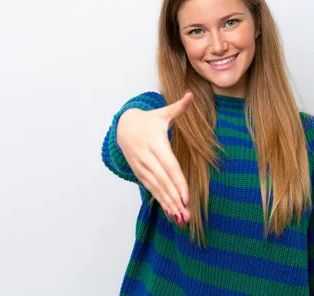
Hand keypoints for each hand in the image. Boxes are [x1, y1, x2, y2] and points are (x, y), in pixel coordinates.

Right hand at [116, 90, 192, 225]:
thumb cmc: (147, 121)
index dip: (178, 183)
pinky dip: (161, 200)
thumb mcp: (162, 113)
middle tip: (186, 214)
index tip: (187, 197)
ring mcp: (142, 167)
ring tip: (180, 217)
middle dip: (174, 198)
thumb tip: (191, 95)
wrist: (122, 127)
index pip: (170, 167)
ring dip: (168, 203)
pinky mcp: (139, 173)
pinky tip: (170, 211)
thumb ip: (178, 107)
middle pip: (163, 181)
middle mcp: (148, 158)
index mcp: (156, 144)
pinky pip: (151, 189)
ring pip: (156, 188)